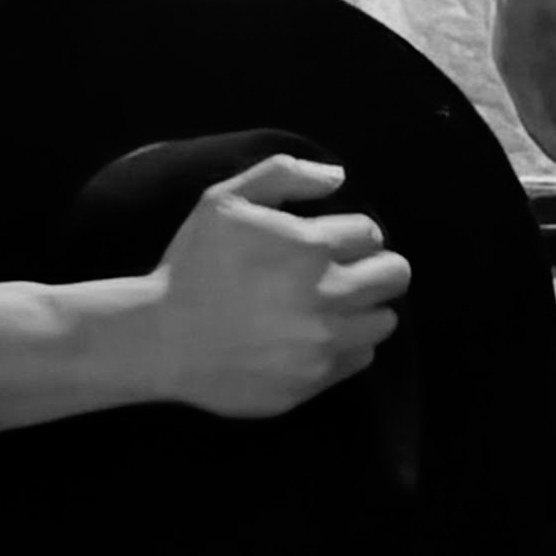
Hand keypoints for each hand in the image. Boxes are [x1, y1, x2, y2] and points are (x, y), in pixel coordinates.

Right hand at [151, 153, 411, 416]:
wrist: (160, 339)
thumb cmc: (192, 264)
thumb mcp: (224, 200)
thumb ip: (284, 174)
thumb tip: (338, 177)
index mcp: (313, 248)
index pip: (372, 232)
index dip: (351, 233)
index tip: (330, 241)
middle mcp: (329, 297)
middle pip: (395, 276)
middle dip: (375, 267)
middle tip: (346, 271)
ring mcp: (324, 345)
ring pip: (384, 322)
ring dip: (365, 309)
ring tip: (331, 306)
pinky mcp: (315, 381)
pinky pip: (359, 359)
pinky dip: (346, 345)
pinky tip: (313, 336)